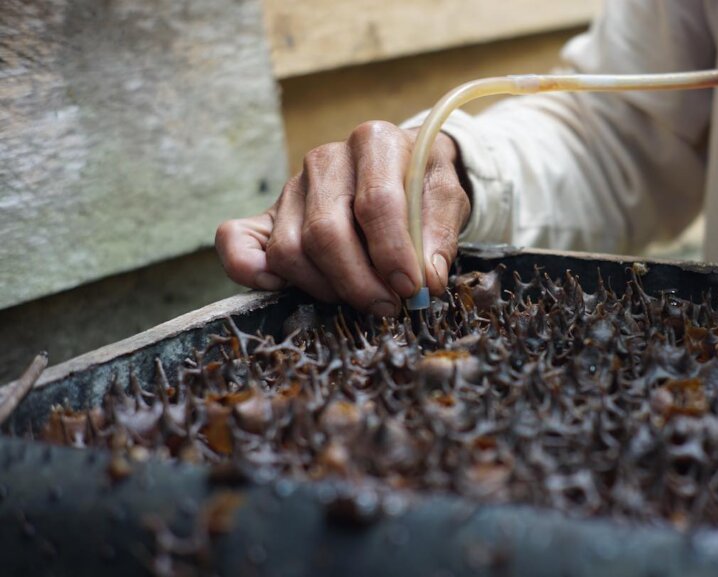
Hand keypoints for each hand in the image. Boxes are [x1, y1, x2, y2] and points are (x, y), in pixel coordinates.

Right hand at [215, 122, 470, 315]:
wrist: (405, 171)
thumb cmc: (424, 188)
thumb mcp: (446, 199)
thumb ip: (440, 235)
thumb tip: (429, 279)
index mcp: (374, 142)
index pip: (376, 202)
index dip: (393, 253)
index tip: (411, 288)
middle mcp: (326, 159)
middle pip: (327, 232)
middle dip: (359, 281)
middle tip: (387, 307)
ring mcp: (292, 187)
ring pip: (290, 249)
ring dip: (326, 287)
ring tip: (362, 297)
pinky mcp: (268, 214)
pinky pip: (235, 239)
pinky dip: (248, 270)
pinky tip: (281, 287)